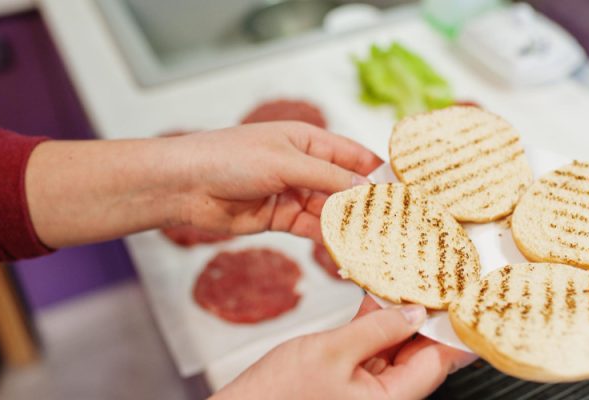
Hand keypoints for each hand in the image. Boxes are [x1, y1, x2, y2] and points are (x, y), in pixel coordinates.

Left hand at [169, 122, 381, 241]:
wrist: (184, 186)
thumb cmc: (229, 158)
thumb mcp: (285, 163)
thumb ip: (328, 178)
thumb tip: (367, 188)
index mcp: (308, 140)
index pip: (354, 155)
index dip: (379, 172)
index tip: (404, 192)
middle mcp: (304, 166)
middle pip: (345, 186)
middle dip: (367, 204)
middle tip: (394, 224)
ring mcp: (292, 193)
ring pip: (331, 210)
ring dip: (349, 225)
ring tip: (375, 241)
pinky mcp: (280, 218)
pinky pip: (312, 228)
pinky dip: (328, 238)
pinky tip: (346, 248)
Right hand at [212, 296, 476, 399]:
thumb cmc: (277, 397)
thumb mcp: (332, 352)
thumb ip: (376, 329)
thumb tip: (413, 313)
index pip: (436, 363)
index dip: (453, 332)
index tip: (468, 305)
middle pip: (419, 357)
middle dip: (427, 320)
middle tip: (436, 282)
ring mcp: (363, 392)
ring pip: (396, 352)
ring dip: (400, 319)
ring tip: (408, 283)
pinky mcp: (345, 382)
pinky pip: (371, 352)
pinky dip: (375, 327)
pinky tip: (377, 300)